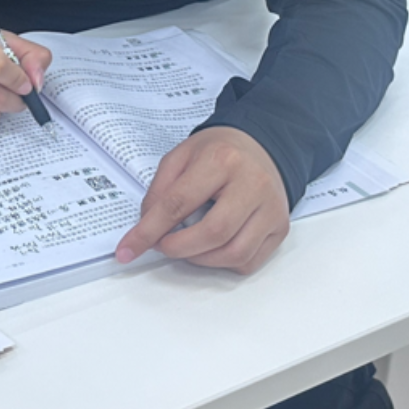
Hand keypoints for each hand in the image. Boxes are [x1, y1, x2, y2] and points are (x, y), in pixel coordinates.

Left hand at [115, 127, 289, 274]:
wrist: (263, 145)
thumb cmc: (220, 151)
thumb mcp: (181, 156)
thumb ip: (160, 190)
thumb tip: (146, 227)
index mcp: (222, 160)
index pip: (179, 203)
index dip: (149, 231)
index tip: (128, 249)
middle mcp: (252, 184)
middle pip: (213, 233)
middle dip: (179, 248)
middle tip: (163, 245)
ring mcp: (271, 208)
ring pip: (235, 253)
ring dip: (201, 260)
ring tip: (187, 246)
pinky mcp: (280, 227)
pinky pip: (249, 261)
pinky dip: (224, 263)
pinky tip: (213, 248)